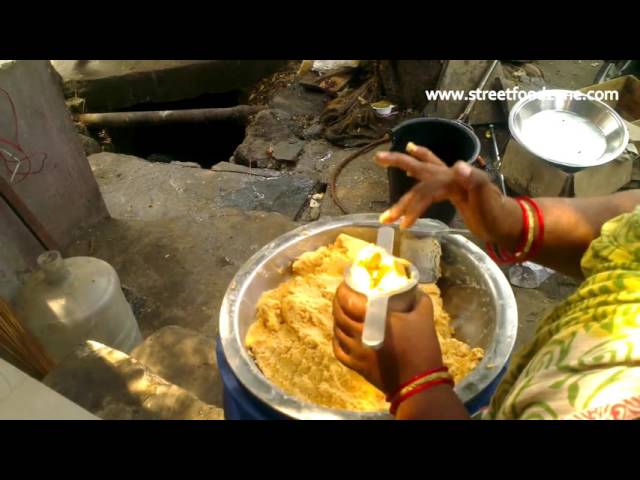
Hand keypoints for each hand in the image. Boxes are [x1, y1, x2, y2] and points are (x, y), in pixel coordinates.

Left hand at [332, 282, 442, 395]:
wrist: (419, 381)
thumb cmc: (421, 346)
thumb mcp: (424, 316)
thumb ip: (419, 299)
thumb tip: (415, 289)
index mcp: (373, 319)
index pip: (348, 300)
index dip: (342, 290)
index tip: (345, 284)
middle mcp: (359, 333)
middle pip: (339, 314)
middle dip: (338, 302)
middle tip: (343, 295)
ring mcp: (355, 351)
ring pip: (337, 331)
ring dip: (337, 319)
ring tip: (343, 312)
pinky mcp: (356, 366)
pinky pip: (338, 350)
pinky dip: (337, 340)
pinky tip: (341, 334)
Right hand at [375, 143, 521, 246]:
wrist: (510, 224)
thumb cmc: (499, 216)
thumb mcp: (489, 202)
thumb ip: (476, 181)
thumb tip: (458, 165)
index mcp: (456, 178)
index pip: (427, 187)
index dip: (413, 204)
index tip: (402, 223)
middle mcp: (451, 176)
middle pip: (421, 168)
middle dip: (399, 162)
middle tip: (378, 158)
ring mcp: (451, 181)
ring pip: (422, 175)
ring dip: (403, 174)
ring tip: (381, 164)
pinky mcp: (451, 189)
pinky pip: (430, 179)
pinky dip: (417, 173)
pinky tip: (410, 169)